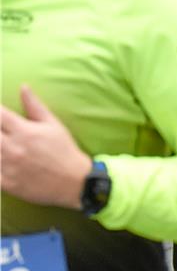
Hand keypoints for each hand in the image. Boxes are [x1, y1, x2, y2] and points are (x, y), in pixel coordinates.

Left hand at [0, 85, 91, 209]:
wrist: (76, 182)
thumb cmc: (64, 151)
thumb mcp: (53, 125)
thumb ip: (34, 106)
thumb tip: (23, 87)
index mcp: (24, 131)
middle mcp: (13, 147)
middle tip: (2, 132)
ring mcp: (8, 166)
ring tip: (3, 144)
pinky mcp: (6, 183)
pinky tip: (1, 159)